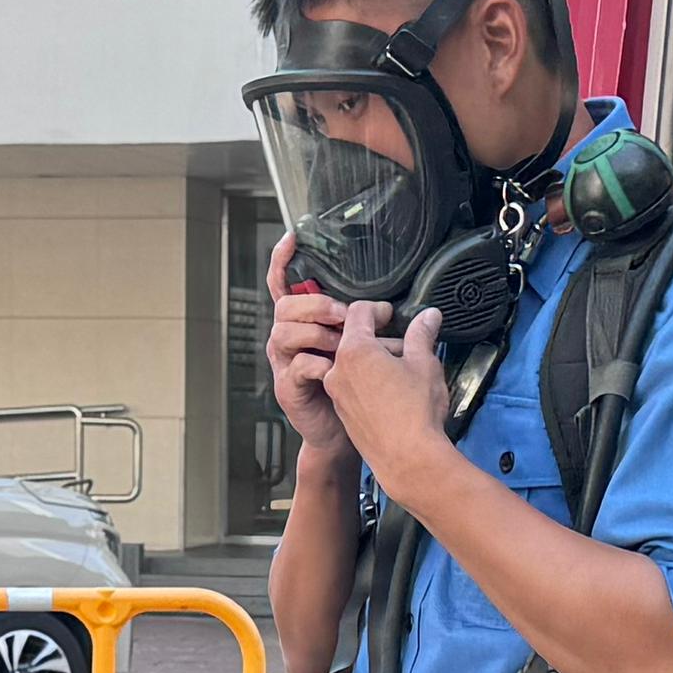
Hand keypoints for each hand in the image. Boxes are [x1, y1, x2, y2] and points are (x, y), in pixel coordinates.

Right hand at [265, 252, 352, 462]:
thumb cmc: (355, 390)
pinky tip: (333, 369)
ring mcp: (284, 363)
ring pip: (286, 332)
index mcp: (305, 323)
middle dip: (316, 304)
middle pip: (285, 304)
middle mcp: (288, 339)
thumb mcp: (363, 350)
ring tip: (342, 345)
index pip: (285, 285)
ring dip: (319, 333)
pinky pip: (298, 366)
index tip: (292, 238)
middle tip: (344, 314)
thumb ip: (368, 324)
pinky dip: (319, 364)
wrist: (344, 434)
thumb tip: (389, 305)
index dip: (283, 261)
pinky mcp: (288, 388)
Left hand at [319, 302, 453, 480]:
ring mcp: (338, 395)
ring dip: (372, 362)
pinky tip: (391, 394)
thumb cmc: (416, 412)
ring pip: (352, 366)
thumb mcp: (424, 363)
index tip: (390, 314)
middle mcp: (337, 371)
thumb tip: (429, 316)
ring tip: (400, 372)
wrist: (408, 461)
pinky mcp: (343, 415)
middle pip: (352, 340)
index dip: (378, 309)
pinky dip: (367, 383)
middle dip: (377, 338)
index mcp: (354, 351)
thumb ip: (422, 334)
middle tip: (403, 345)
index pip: (358, 312)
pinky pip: (352, 389)